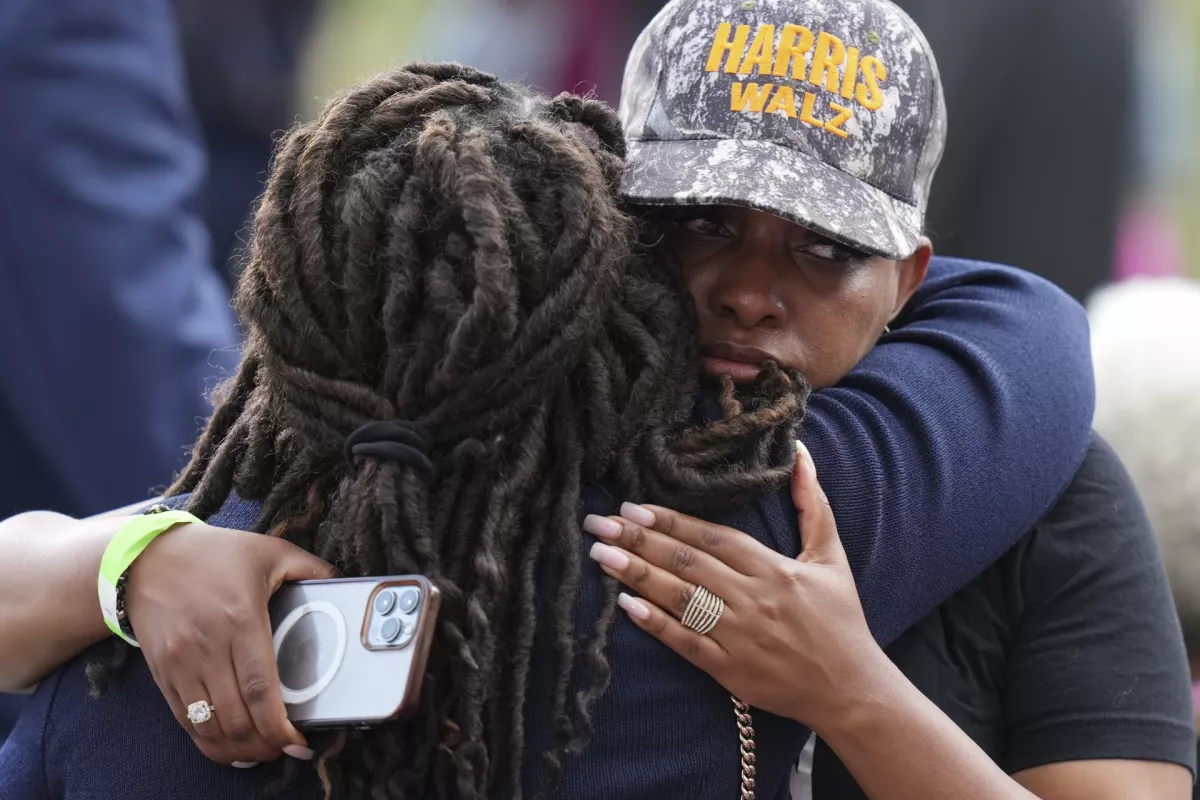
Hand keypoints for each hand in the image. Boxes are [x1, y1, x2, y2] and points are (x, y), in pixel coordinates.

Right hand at [124, 522, 336, 766]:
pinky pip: (185, 722)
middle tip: (288, 749)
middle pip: (237, 717)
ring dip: (239, 749)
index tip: (299, 742)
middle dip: (265, 745)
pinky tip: (230, 748)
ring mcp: (180, 664)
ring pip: (209, 727)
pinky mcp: (162, 674)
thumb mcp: (269, 551)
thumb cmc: (214, 554)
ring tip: (264, 752)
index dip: (279, 726)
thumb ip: (310, 568)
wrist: (145, 558)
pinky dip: (209, 743)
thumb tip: (342, 581)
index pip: (261, 689)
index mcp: (241, 620)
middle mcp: (207, 648)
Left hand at [582, 439, 888, 729]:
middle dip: (639, 540)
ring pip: (680, 598)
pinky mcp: (730, 671)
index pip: (712, 537)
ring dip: (636, 575)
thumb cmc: (841, 620)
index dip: (671, 521)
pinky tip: (625, 605)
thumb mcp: (832, 556)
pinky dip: (655, 623)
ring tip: (601, 555)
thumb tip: (799, 453)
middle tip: (598, 523)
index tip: (634, 506)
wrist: (852, 690)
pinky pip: (686, 643)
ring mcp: (739, 636)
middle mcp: (753, 599)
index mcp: (774, 569)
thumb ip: (812, 504)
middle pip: (687, 563)